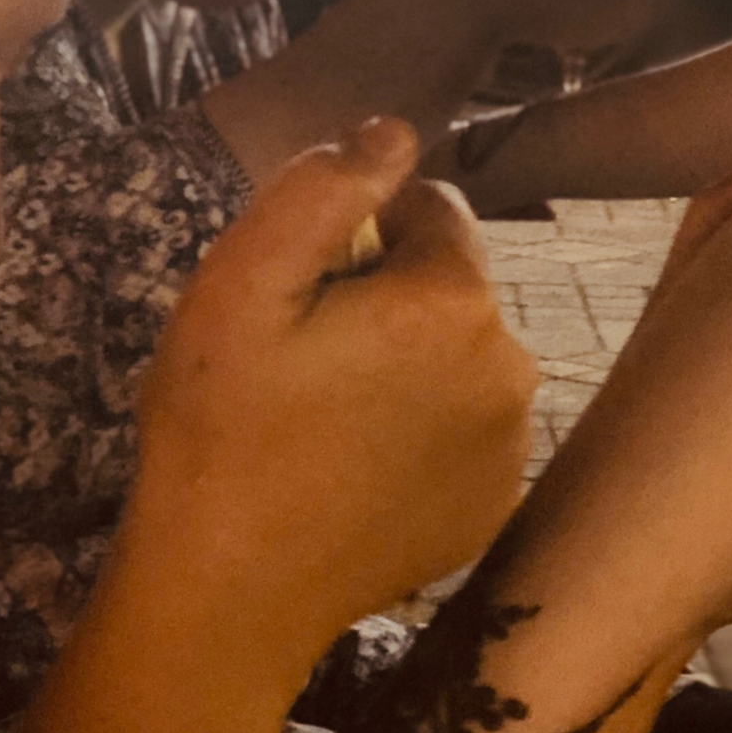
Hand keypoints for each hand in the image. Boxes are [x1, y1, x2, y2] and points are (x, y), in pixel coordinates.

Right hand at [126, 119, 538, 682]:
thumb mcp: (240, 284)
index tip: (304, 296)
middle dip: (388, 299)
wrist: (224, 601)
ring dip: (409, 362)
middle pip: (450, 282)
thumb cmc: (220, 432)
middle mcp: (511, 365)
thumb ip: (325, 189)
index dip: (361, 239)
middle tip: (307, 360)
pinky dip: (424, 429)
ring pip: (459, 351)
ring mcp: (511, 443)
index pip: (432, 208)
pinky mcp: (497, 502)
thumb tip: (395, 130)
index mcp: (455, 302)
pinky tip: (356, 466)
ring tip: (327, 416)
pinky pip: (466, 422)